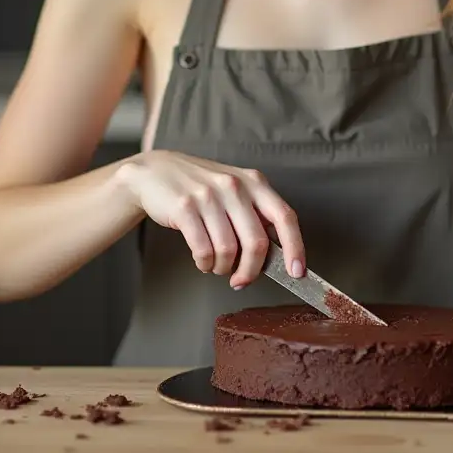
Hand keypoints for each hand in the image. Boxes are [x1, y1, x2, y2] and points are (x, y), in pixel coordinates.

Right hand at [119, 150, 305, 288]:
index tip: (297, 272)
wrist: (155, 172)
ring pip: (228, 250)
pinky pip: (203, 250)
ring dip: (223, 268)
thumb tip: (279, 254)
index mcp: (254, 182)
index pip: (285, 217)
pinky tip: (202, 260)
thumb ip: (257, 215)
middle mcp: (235, 186)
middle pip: (256, 242)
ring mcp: (209, 195)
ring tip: (217, 265)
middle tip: (242, 280)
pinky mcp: (185, 207)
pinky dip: (205, 264)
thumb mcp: (236, 190)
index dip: (295, 247)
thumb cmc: (201, 187)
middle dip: (251, 270)